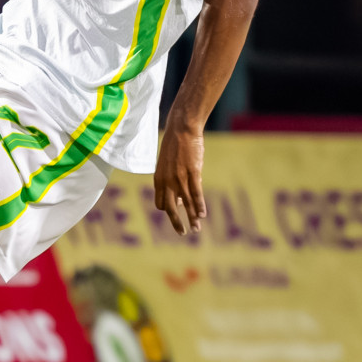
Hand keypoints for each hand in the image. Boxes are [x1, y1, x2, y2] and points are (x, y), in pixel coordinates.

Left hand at [154, 116, 205, 234]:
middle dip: (176, 222)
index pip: (160, 203)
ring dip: (191, 218)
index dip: (168, 209)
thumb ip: (169, 180)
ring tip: (196, 229)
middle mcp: (167, 181)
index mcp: (158, 179)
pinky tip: (202, 214)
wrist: (181, 129)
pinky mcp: (193, 173)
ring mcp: (179, 178)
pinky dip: (199, 206)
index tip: (177, 210)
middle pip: (169, 208)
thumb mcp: (167, 164)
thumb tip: (178, 198)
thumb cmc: (175, 146)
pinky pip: (196, 194)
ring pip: (185, 204)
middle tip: (182, 233)